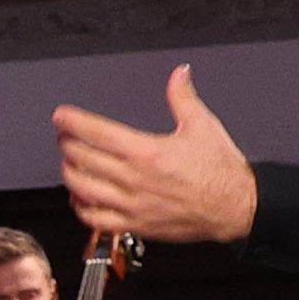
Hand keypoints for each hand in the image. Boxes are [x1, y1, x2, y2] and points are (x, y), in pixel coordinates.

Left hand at [50, 65, 263, 248]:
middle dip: (68, 144)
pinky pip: (95, 219)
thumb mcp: (203, 126)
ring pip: (84, 190)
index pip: (99, 133)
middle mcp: (135, 180)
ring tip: (70, 163)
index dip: (74, 122)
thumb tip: (179, 73)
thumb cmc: (222, 170)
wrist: (237, 207)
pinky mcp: (135, 225)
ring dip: (70, 174)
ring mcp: (132, 205)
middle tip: (64, 136)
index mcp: (148, 152)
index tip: (61, 116)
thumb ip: (183, 97)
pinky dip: (81, 207)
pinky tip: (81, 196)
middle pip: (84, 160)